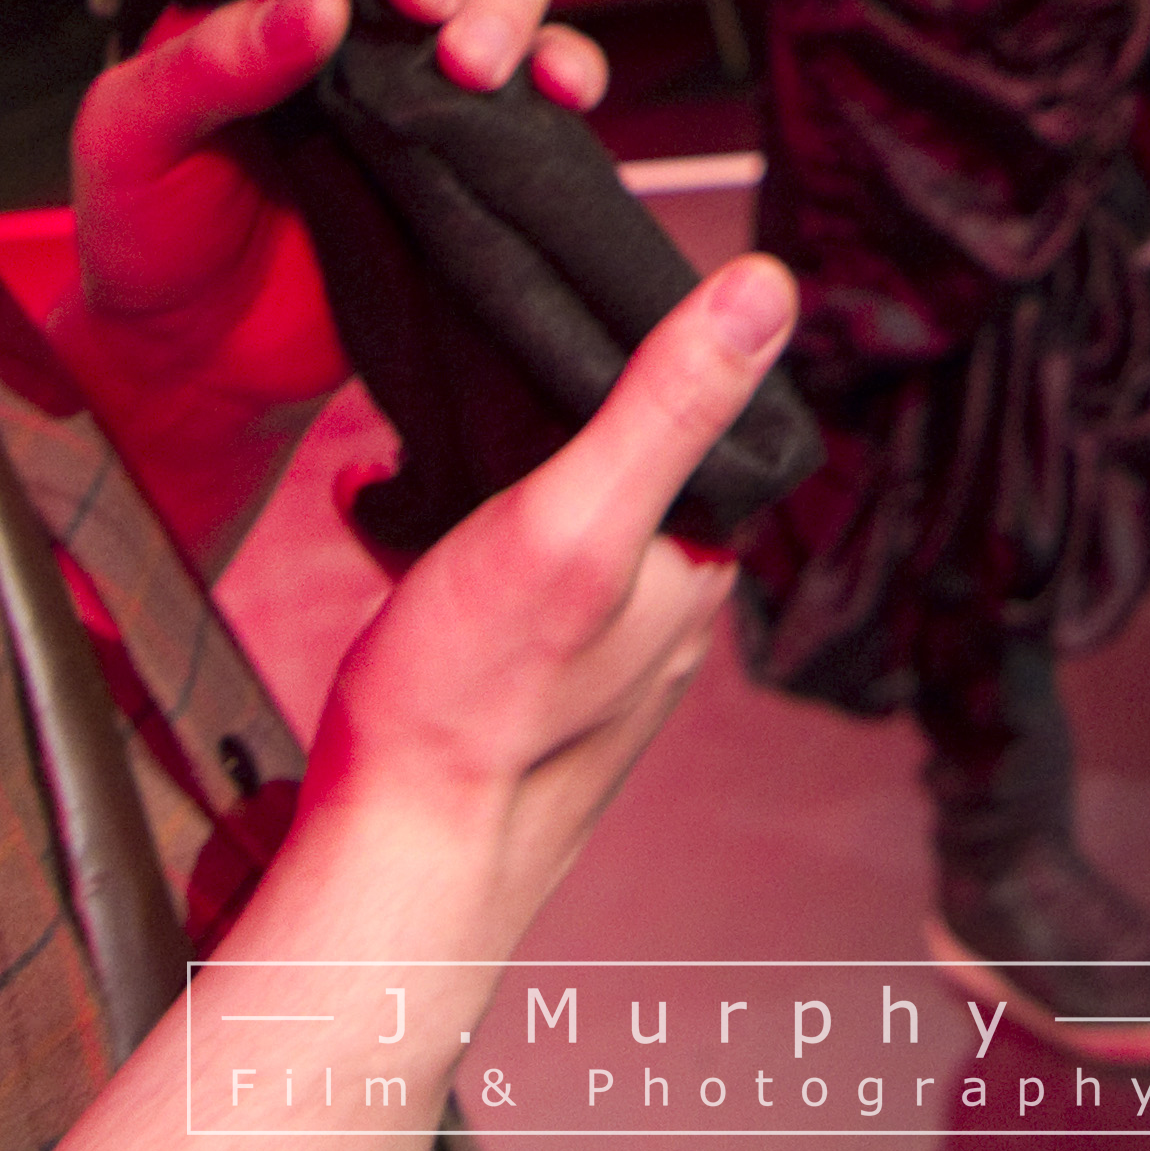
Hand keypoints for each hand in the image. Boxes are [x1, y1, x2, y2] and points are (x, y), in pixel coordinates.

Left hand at [57, 0, 606, 543]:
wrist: (191, 359)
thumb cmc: (144, 229)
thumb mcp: (134, 133)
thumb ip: (217, 61)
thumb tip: (319, 5)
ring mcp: (420, 67)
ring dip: (509, 0)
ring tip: (471, 65)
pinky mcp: (470, 139)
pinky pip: (547, 76)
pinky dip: (570, 69)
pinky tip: (560, 92)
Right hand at [299, 251, 798, 922]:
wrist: (391, 862)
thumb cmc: (475, 702)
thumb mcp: (575, 516)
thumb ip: (667, 402)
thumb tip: (768, 288)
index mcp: (697, 567)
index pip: (701, 425)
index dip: (635, 360)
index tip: (561, 319)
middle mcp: (660, 618)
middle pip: (621, 471)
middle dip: (546, 419)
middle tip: (471, 377)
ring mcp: (588, 661)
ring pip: (551, 525)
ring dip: (483, 480)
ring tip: (417, 450)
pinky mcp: (517, 690)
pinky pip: (489, 587)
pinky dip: (436, 541)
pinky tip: (381, 520)